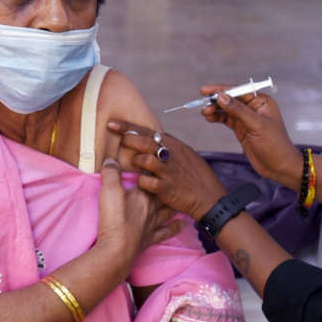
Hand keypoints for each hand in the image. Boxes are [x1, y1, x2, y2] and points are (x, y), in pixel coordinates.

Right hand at [96, 157, 181, 273]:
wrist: (118, 250)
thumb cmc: (114, 219)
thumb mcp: (109, 190)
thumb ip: (111, 173)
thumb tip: (112, 159)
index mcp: (143, 194)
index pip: (151, 177)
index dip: (154, 167)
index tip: (158, 158)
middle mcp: (152, 208)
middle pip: (163, 193)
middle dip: (168, 184)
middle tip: (175, 176)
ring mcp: (152, 224)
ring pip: (168, 210)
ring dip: (175, 203)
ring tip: (182, 197)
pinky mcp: (149, 239)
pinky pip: (166, 232)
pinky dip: (175, 227)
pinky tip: (183, 224)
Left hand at [107, 122, 225, 221]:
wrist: (210, 197)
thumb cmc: (197, 176)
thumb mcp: (186, 154)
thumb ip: (169, 147)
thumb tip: (152, 139)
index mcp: (174, 145)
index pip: (148, 131)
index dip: (128, 127)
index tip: (111, 124)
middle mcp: (171, 156)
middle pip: (145, 142)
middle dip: (129, 139)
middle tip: (118, 140)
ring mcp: (169, 172)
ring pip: (144, 160)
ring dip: (137, 162)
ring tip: (136, 166)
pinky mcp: (167, 188)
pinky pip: (146, 182)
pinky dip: (142, 182)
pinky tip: (143, 184)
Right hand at [198, 86, 302, 190]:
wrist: (279, 166)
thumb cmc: (274, 145)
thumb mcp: (256, 125)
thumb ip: (238, 110)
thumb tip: (222, 96)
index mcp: (262, 102)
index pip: (239, 91)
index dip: (222, 89)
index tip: (206, 90)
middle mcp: (254, 108)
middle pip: (231, 99)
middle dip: (216, 100)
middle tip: (202, 104)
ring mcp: (247, 119)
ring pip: (227, 110)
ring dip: (215, 110)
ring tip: (204, 112)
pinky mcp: (242, 129)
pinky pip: (227, 120)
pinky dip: (218, 118)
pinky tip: (210, 118)